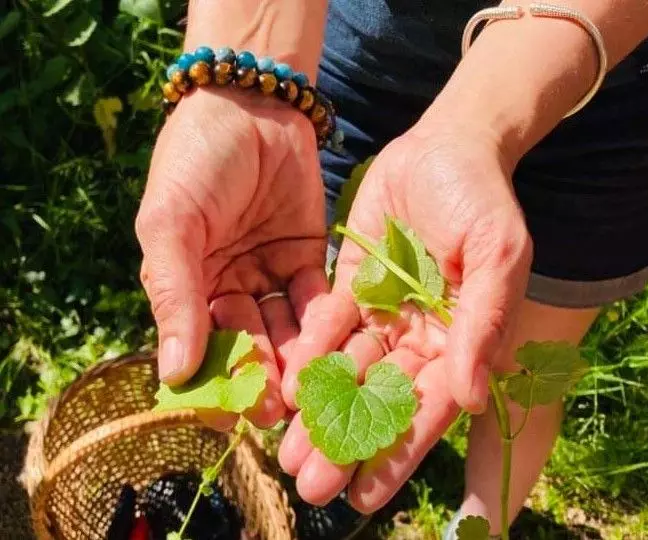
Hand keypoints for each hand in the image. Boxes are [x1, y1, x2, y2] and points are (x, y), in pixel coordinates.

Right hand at [135, 88, 328, 430]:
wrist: (252, 103)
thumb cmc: (196, 160)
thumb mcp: (171, 223)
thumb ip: (174, 294)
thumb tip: (172, 374)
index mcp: (188, 284)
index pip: (202, 344)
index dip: (219, 377)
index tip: (238, 412)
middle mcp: (230, 286)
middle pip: (250, 342)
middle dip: (267, 376)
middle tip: (286, 412)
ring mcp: (271, 273)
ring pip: (287, 327)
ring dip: (299, 358)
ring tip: (315, 389)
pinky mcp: (309, 256)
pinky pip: (318, 295)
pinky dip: (325, 321)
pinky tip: (336, 346)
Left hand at [277, 122, 531, 511]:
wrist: (447, 146)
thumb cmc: (484, 201)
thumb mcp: (497, 257)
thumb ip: (483, 325)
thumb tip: (471, 399)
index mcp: (459, 341)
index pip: (427, 409)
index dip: (398, 454)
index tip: (365, 497)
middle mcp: (419, 336)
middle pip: (380, 401)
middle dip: (346, 444)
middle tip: (310, 486)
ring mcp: (384, 313)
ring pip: (348, 373)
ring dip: (319, 412)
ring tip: (288, 453)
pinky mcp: (352, 285)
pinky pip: (327, 324)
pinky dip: (309, 353)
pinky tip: (286, 384)